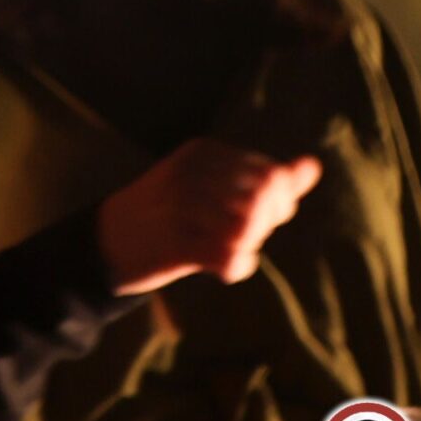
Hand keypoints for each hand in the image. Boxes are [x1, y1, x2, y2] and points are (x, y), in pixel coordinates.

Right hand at [95, 137, 322, 294]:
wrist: (107, 240)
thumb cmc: (170, 213)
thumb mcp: (213, 184)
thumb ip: (265, 178)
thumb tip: (312, 165)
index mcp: (203, 153)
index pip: (272, 176)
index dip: (277, 205)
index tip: (254, 220)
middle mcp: (192, 173)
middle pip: (264, 201)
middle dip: (263, 226)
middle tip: (240, 238)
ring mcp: (180, 206)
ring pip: (248, 229)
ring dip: (245, 247)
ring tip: (225, 251)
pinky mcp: (174, 242)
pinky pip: (230, 258)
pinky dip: (234, 268)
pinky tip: (219, 268)